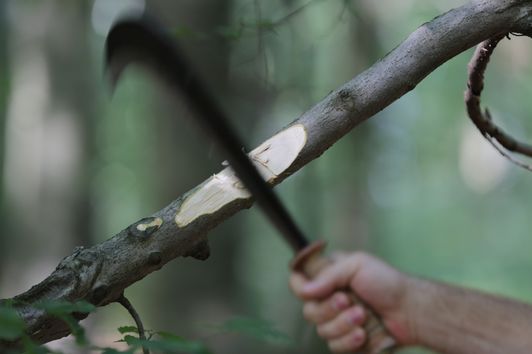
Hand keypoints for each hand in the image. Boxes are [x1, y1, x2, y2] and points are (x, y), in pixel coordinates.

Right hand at [290, 252, 415, 352]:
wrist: (412, 311)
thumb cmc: (388, 282)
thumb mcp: (357, 264)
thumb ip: (328, 275)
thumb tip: (304, 289)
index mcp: (329, 277)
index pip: (298, 282)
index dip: (300, 288)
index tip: (313, 291)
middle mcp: (329, 299)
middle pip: (308, 312)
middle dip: (330, 309)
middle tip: (350, 302)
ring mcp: (337, 322)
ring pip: (322, 332)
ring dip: (343, 325)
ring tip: (363, 317)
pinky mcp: (347, 342)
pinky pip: (335, 347)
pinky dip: (350, 341)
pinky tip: (364, 334)